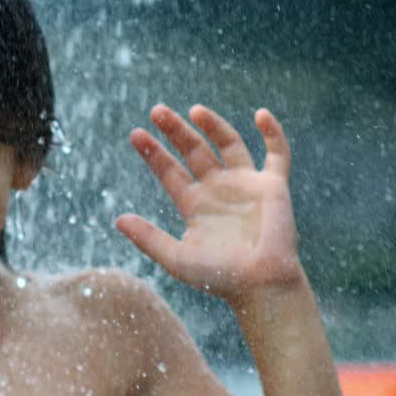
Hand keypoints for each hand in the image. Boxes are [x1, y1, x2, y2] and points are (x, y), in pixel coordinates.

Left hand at [115, 105, 301, 302]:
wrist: (260, 286)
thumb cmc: (219, 277)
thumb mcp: (176, 257)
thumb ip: (148, 238)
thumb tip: (117, 219)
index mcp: (195, 205)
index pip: (170, 171)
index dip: (153, 153)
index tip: (135, 134)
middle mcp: (218, 190)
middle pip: (194, 151)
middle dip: (176, 131)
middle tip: (157, 111)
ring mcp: (245, 185)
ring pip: (229, 144)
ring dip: (213, 125)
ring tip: (194, 110)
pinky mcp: (272, 186)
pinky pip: (277, 153)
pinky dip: (273, 133)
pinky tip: (261, 114)